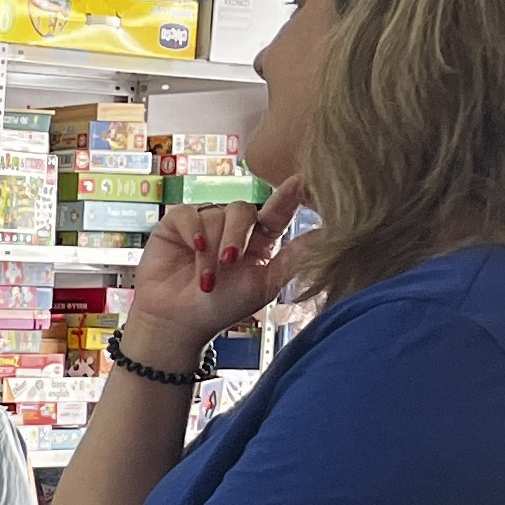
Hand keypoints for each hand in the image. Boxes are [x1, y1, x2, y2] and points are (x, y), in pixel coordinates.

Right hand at [122, 178, 310, 369]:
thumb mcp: (264, 286)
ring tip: (205, 280)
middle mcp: (234, 227)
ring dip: (210, 251)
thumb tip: (328, 237)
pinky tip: (193, 248)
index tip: (302, 180)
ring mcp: (205, 223)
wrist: (177, 324)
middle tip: (229, 262)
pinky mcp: (177, 225)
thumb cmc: (220, 308)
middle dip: (236, 235)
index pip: (278, 211)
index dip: (289, 195)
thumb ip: (293, 260)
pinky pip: (188, 214)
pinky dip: (192, 231)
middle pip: (242, 211)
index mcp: (260, 239)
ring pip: (214, 216)